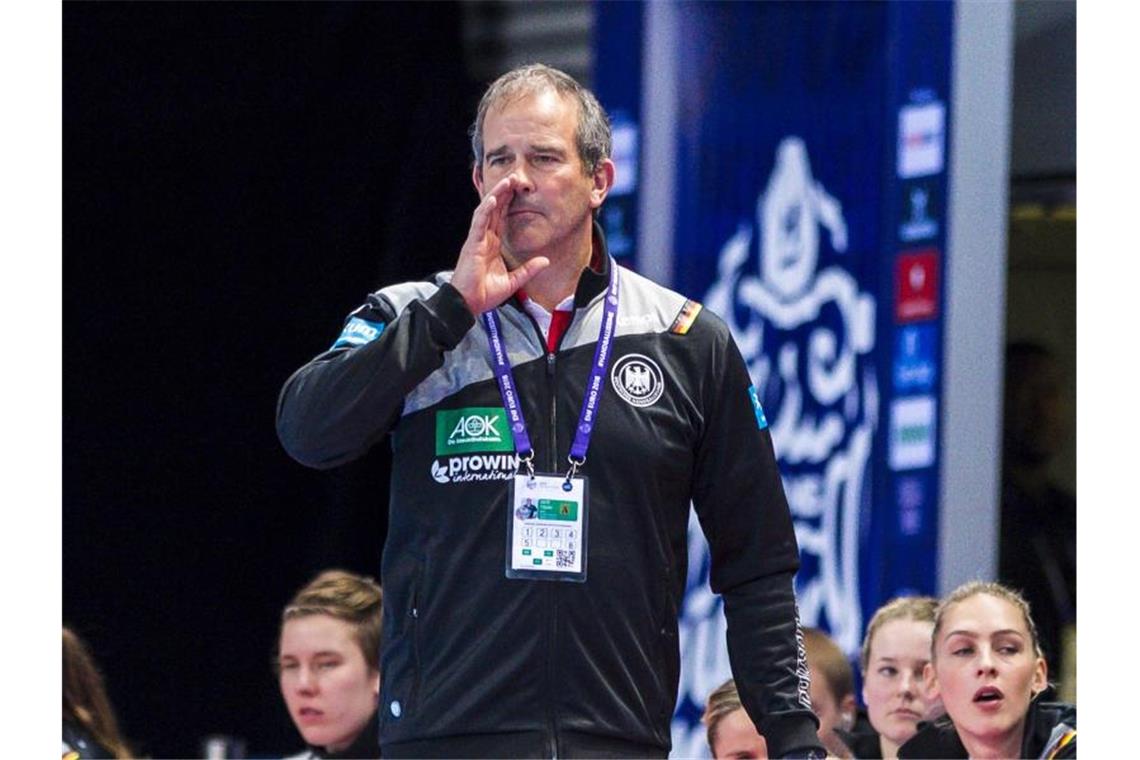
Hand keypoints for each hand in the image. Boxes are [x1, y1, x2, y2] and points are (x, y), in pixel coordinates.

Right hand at [451, 175, 549, 315]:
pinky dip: (486, 209)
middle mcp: (484, 238)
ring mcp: (477, 239)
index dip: (509, 203)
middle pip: (494, 209)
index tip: (519, 189)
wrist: (468, 304)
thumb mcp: (513, 281)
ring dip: (496, 194)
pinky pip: (479, 222)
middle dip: (504, 192)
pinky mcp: (472, 244)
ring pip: (486, 210)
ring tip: (507, 181)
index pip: (501, 218)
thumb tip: (546, 261)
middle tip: (515, 176)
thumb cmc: (484, 294)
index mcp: (491, 245)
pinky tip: (493, 198)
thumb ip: (528, 270)